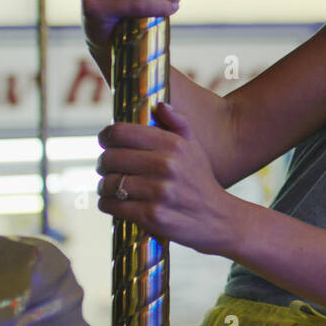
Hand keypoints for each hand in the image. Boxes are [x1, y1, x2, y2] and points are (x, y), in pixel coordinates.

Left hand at [95, 101, 244, 256]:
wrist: (220, 220)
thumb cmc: (201, 183)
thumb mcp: (195, 149)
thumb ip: (179, 124)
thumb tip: (160, 105)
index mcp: (174, 145)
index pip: (120, 132)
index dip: (106, 136)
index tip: (106, 142)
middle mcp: (166, 165)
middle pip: (110, 158)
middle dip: (104, 164)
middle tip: (109, 169)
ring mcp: (159, 192)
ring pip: (108, 183)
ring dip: (105, 187)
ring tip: (114, 188)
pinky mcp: (151, 216)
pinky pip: (111, 205)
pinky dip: (108, 204)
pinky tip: (116, 203)